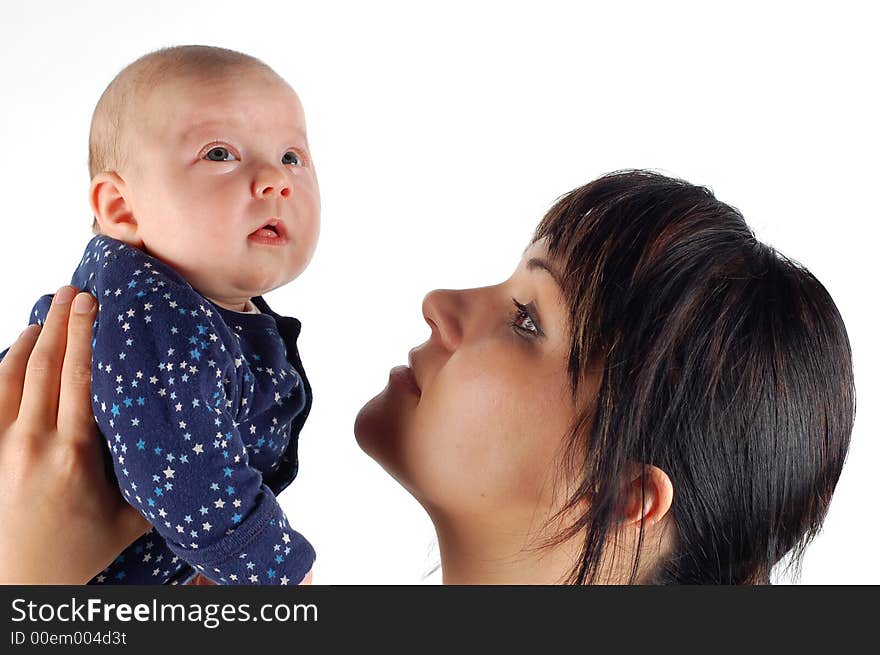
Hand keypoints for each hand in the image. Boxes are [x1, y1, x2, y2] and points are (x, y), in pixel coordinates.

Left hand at [0, 286, 149, 583]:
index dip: (84, 335)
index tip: (92, 303)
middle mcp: (32, 445)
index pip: (78, 379)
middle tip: (72, 289)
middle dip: (58, 321)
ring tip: (47, 312)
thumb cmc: (80, 554)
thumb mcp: (129, 521)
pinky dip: (1, 366)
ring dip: (28, 339)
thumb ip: (156, 482)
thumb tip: (194, 451)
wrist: (21, 584)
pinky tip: (14, 351)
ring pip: (10, 376)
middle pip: (44, 366)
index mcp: (75, 456)